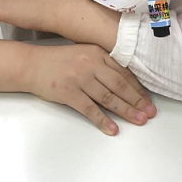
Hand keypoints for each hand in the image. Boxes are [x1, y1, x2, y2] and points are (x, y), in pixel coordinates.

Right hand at [25, 43, 156, 135]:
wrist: (32, 64)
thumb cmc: (58, 60)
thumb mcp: (84, 53)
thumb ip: (102, 63)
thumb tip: (124, 81)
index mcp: (98, 53)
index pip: (124, 73)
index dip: (138, 88)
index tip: (147, 99)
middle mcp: (92, 65)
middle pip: (120, 86)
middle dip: (137, 100)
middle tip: (149, 112)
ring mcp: (81, 79)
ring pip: (109, 98)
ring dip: (126, 111)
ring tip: (138, 120)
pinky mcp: (69, 93)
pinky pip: (90, 109)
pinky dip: (103, 120)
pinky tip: (113, 128)